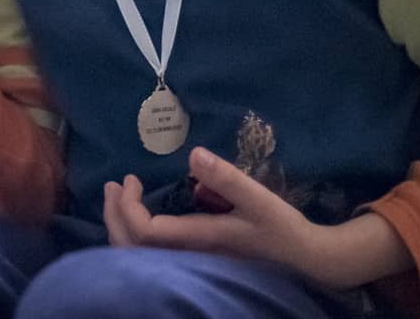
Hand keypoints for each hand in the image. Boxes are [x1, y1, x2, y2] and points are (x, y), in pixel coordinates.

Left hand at [103, 148, 409, 289]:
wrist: (307, 262)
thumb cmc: (282, 229)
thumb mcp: (257, 198)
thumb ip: (225, 177)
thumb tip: (193, 154)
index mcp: (197, 241)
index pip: (142, 231)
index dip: (126, 206)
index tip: (129, 178)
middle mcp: (186, 258)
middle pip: (129, 249)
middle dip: (113, 215)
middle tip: (111, 185)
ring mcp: (189, 266)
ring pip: (137, 258)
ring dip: (120, 226)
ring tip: (117, 198)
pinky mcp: (195, 266)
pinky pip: (149, 259)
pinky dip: (133, 238)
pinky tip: (140, 219)